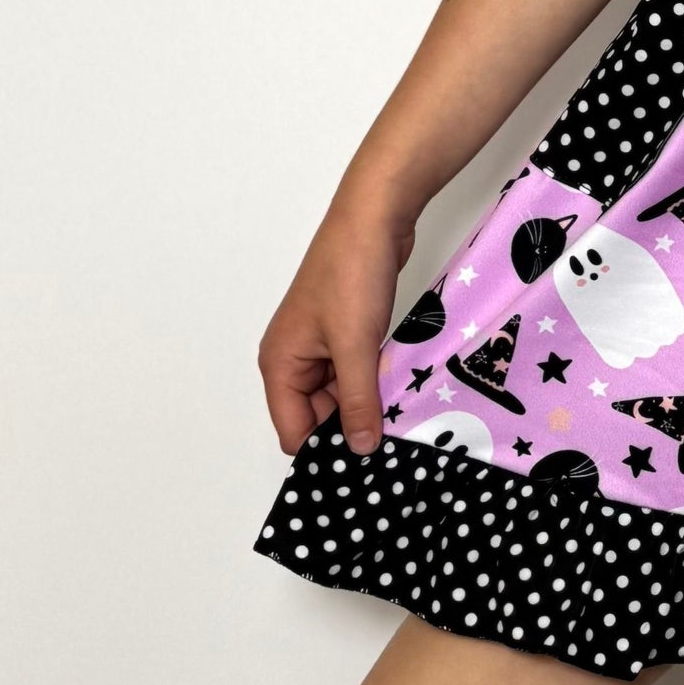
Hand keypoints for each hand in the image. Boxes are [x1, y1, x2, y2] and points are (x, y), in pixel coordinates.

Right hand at [258, 197, 413, 459]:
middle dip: (353, 427)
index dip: (327, 451)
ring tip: (402, 416)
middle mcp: (294, 359)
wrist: (374, 218)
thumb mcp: (355, 345)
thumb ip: (356, 401)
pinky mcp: (347, 334)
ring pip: (343, 396)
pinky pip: (359, 374)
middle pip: (319, 417)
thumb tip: (361, 448)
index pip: (294, 431)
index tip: (366, 466)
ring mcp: (321, 346)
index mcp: (280, 364)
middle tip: (394, 444)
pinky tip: (402, 391)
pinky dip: (378, 383)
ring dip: (370, 404)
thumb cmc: (351, 273)